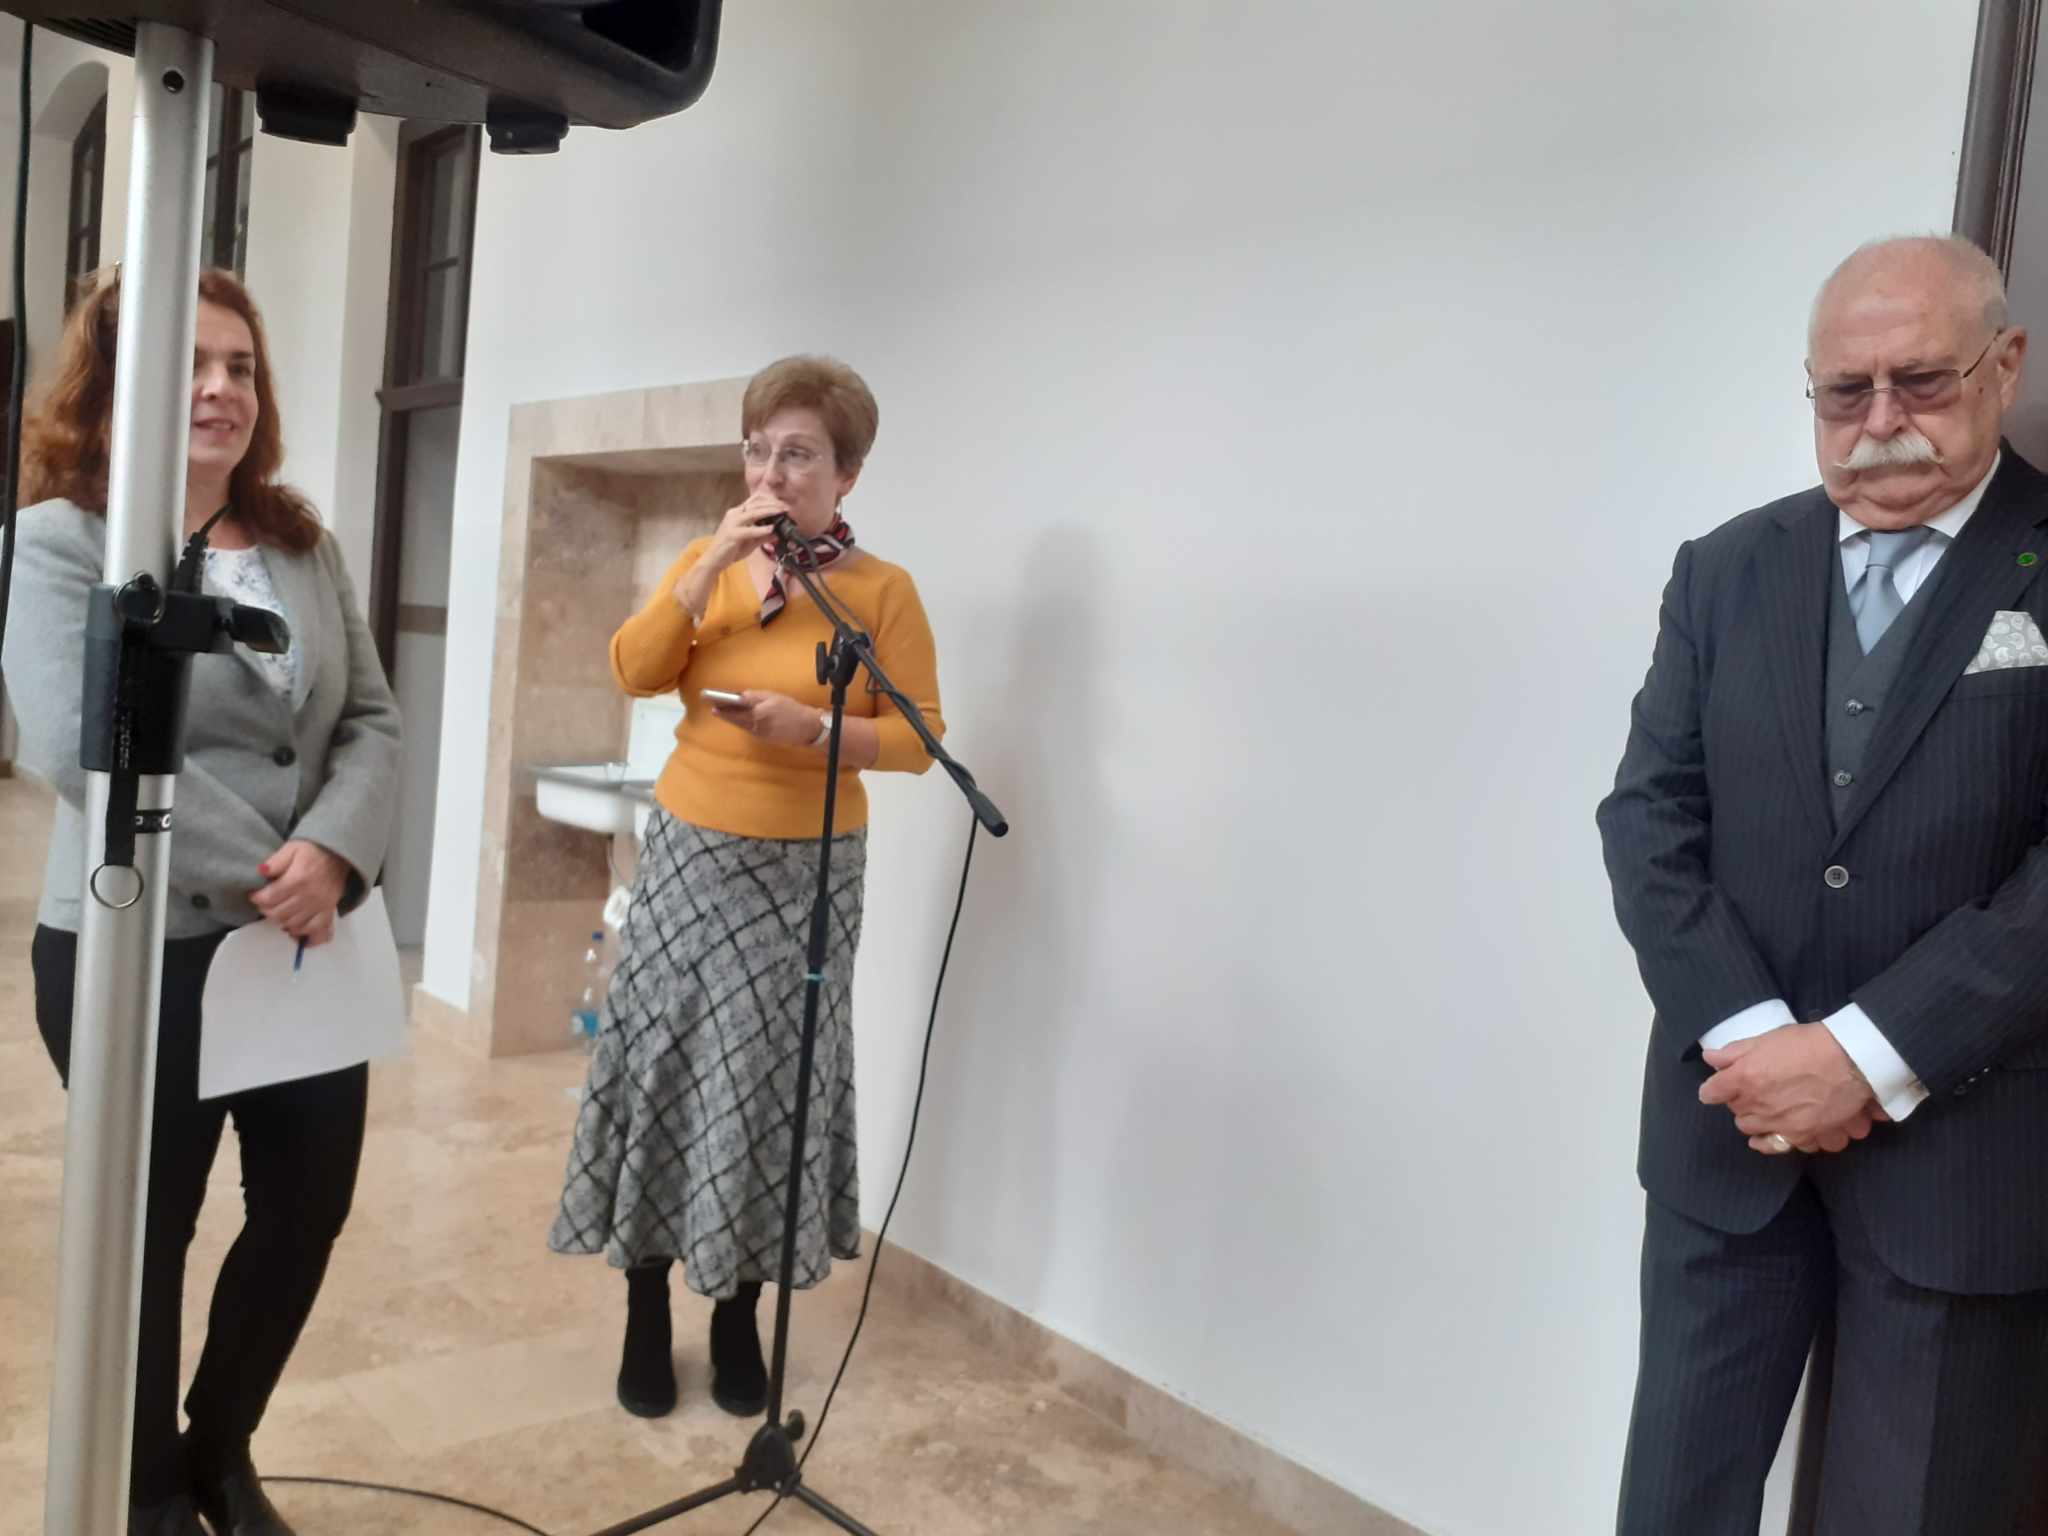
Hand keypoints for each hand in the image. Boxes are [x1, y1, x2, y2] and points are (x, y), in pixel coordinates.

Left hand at [250, 839, 349, 942]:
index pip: (270, 898)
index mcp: (298, 879)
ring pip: (293, 924)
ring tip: (278, 912)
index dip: (257, 898)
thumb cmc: (312, 850)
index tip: (254, 895)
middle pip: (279, 914)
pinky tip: (295, 931)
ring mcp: (321, 906)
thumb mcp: (291, 848)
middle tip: (264, 904)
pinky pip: (317, 931)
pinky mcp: (329, 911)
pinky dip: (304, 935)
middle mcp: (310, 896)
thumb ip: (275, 861)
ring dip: (281, 922)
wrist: (339, 854)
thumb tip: (261, 871)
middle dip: (266, 910)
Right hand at [707, 492, 789, 571]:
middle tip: (786, 508)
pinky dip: (761, 529)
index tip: (783, 504)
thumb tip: (777, 533)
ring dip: (769, 511)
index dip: (770, 499)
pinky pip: (749, 530)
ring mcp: (732, 523)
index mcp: (737, 513)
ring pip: (753, 512)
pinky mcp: (732, 534)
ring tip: (782, 513)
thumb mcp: (751, 542)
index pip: (754, 499)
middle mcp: (734, 514)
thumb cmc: (731, 550)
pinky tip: (771, 529)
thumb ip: (763, 536)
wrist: (714, 560)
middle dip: (773, 504)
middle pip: (756, 503)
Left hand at [712, 690, 824, 746]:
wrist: (806, 727)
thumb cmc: (792, 708)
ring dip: (731, 719)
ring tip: (722, 713)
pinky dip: (741, 724)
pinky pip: (748, 730)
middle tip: (713, 709)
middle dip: (725, 713)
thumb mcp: (775, 696)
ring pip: (741, 725)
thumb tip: (741, 696)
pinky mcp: (763, 738)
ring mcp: (760, 731)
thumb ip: (757, 696)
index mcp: (761, 709)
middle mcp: (759, 721)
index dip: (726, 704)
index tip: (714, 701)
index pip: (739, 706)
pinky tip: (737, 720)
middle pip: (737, 717)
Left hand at [1700, 1023, 1882, 1154]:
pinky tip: (1785, 1133)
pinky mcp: (1805, 1137)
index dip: (1714, 1089)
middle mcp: (1758, 1106)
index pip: (1711, 1092)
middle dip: (1740, 1105)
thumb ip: (1735, 1051)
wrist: (1852, 1060)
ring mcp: (1781, 1125)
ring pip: (1756, 1134)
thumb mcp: (1767, 1039)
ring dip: (1759, 1124)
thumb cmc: (1808, 1043)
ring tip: (1770, 1113)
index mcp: (1744, 1079)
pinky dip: (1782, 1141)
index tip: (1717, 1088)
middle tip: (1753, 1094)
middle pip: (1736, 1115)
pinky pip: (1784, 1147)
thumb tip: (1709, 1058)